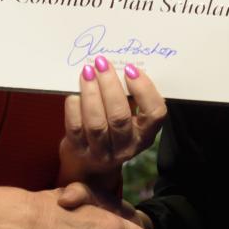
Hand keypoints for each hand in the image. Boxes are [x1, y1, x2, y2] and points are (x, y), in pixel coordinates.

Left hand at [59, 57, 166, 186]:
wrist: (89, 164)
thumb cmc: (113, 129)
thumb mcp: (129, 116)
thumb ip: (129, 96)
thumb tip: (118, 65)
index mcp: (145, 134)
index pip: (155, 114)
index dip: (144, 90)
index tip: (131, 69)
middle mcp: (126, 146)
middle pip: (120, 117)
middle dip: (110, 86)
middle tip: (102, 64)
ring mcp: (102, 152)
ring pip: (96, 123)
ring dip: (91, 94)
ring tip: (87, 72)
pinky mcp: (79, 151)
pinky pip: (75, 127)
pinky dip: (74, 107)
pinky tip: (74, 92)